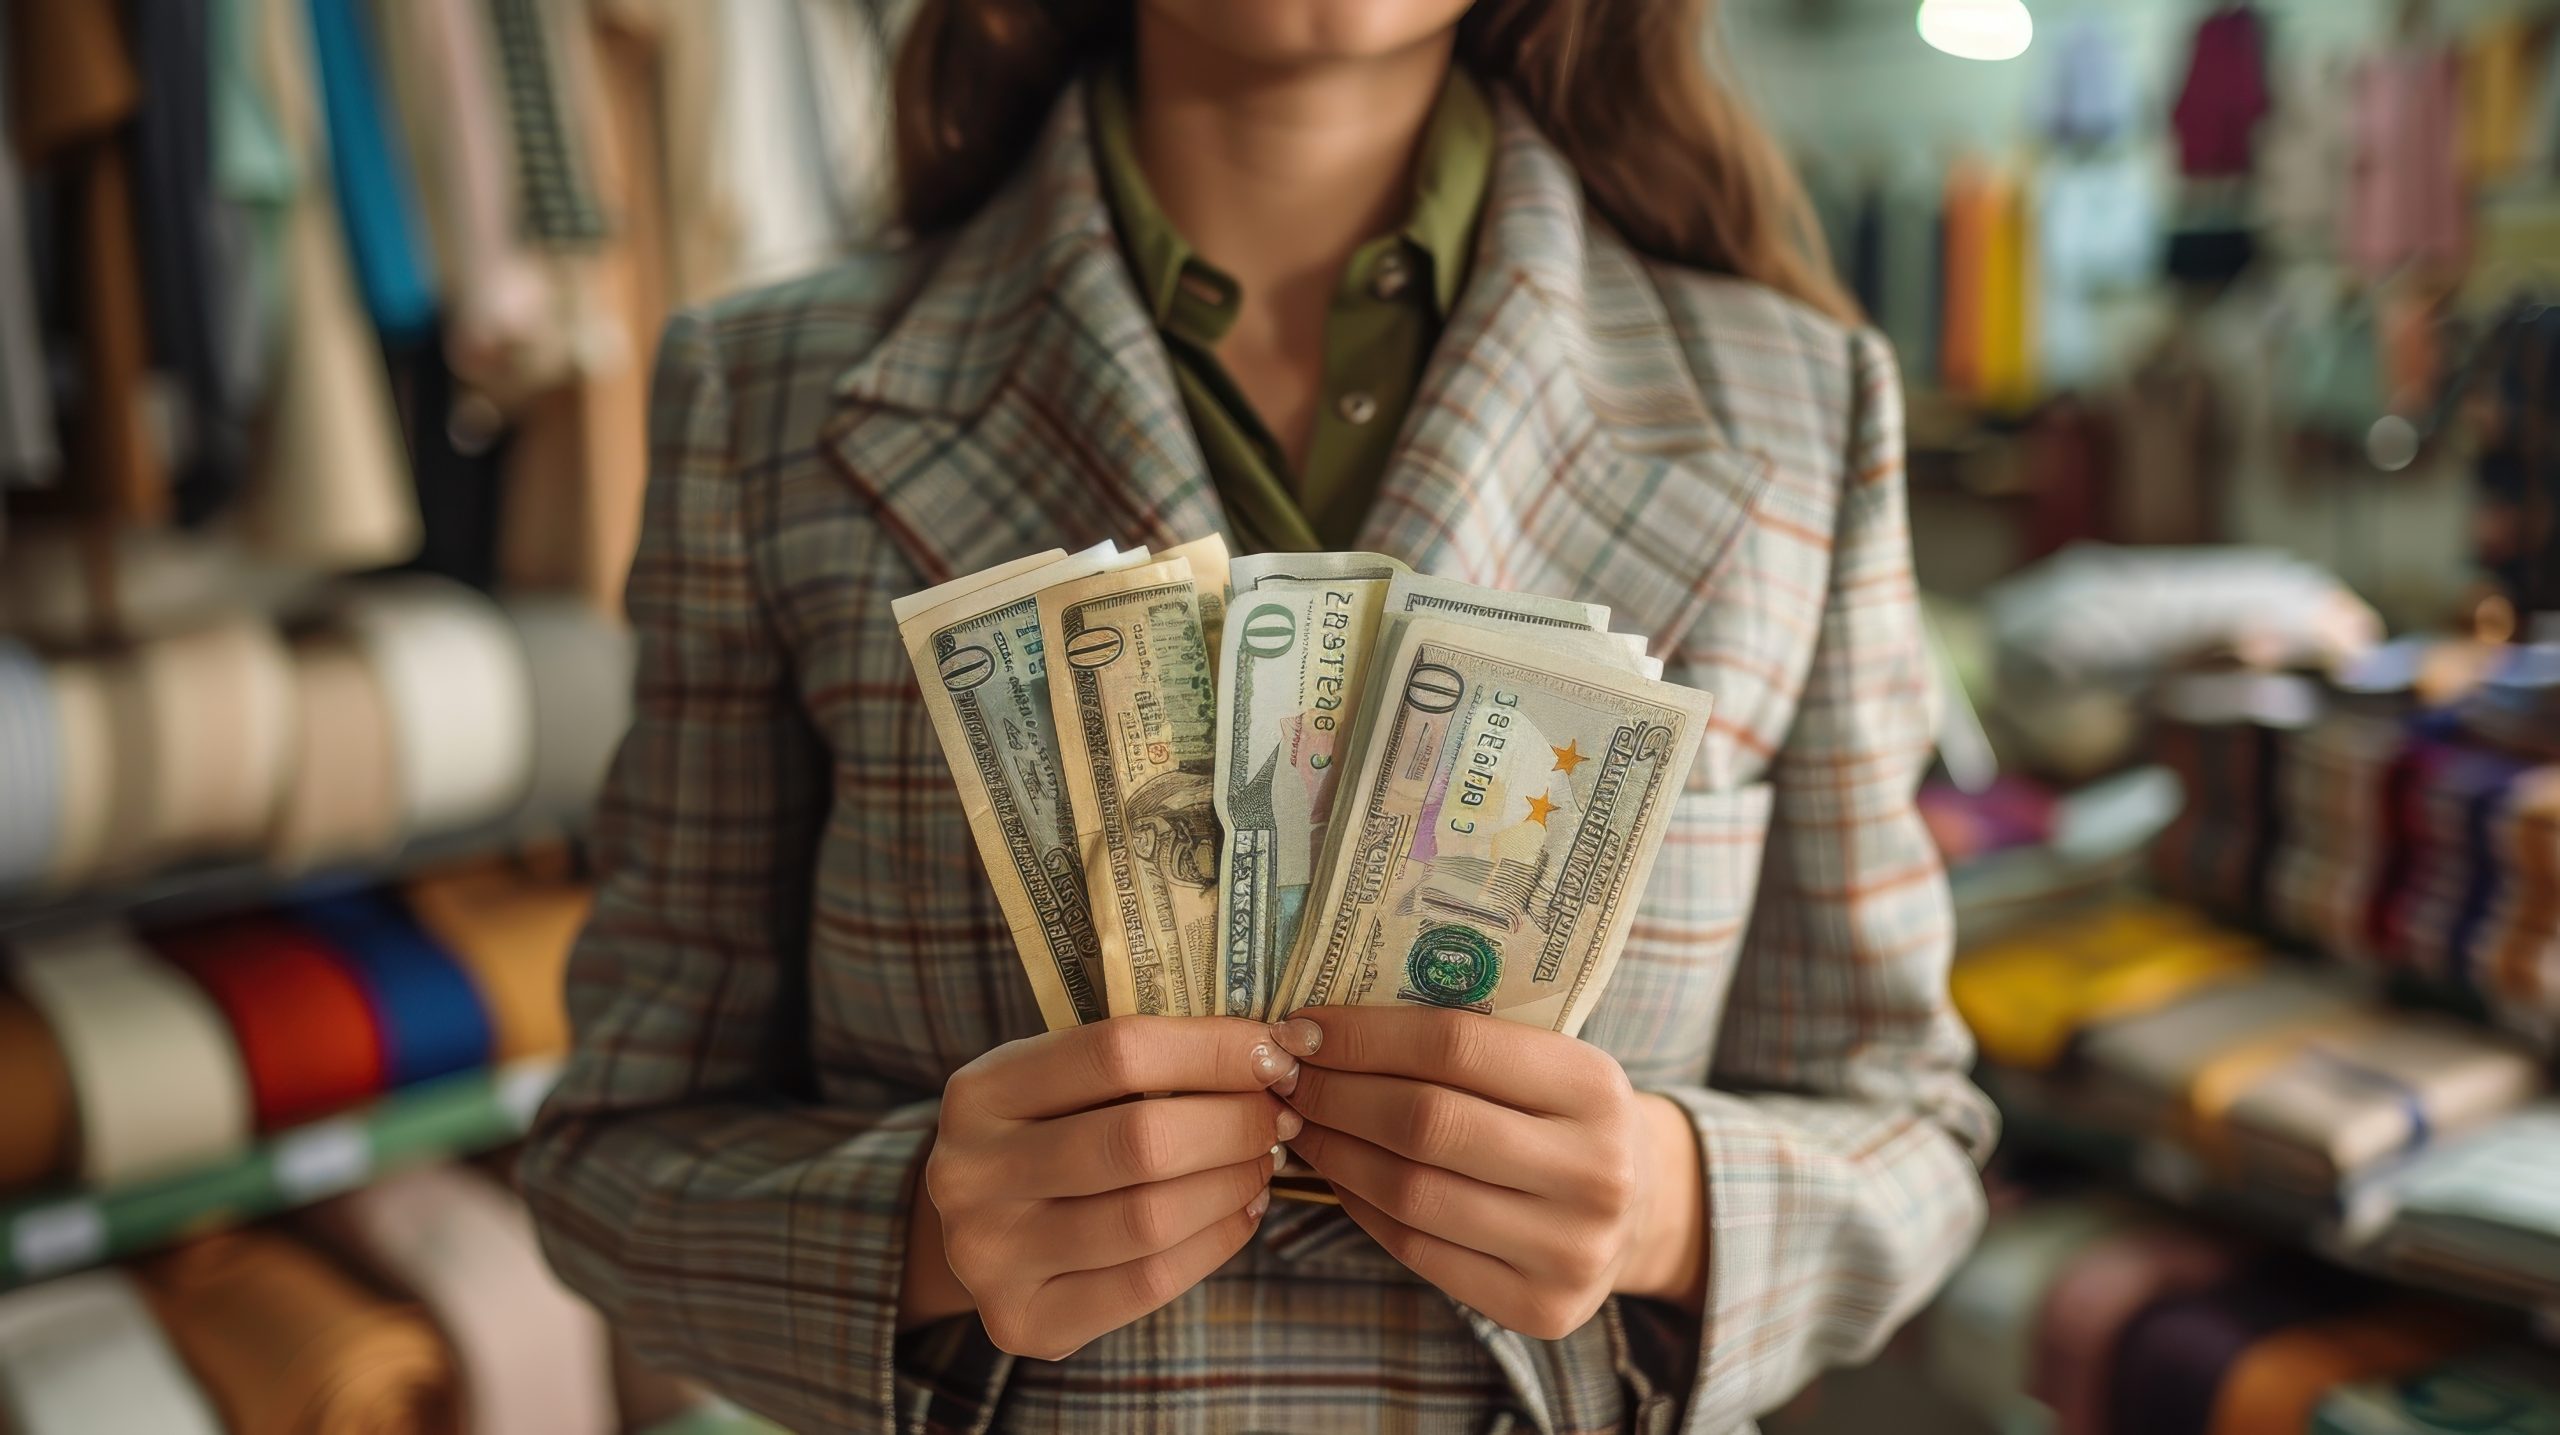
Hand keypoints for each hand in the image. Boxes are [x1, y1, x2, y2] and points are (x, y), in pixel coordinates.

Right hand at [907, 1016, 1301, 1358]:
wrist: (975, 1228)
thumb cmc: (1044, 1133)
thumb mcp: (1058, 1081)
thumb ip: (1138, 1063)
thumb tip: (1267, 1051)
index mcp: (979, 1092)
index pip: (1116, 1053)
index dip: (1212, 1049)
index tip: (1272, 1051)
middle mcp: (969, 1175)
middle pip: (1141, 1141)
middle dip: (1235, 1123)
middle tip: (1278, 1115)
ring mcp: (990, 1257)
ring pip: (1152, 1217)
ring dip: (1233, 1182)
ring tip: (1263, 1161)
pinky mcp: (1023, 1322)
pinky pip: (1149, 1282)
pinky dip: (1217, 1240)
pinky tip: (1242, 1210)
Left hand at [1271, 1007, 1705, 1338]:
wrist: (1642, 1210)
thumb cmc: (1563, 1116)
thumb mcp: (1544, 1063)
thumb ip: (1461, 1043)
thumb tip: (1320, 1028)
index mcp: (1596, 1085)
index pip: (1455, 1043)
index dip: (1363, 1034)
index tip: (1300, 1028)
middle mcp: (1595, 1170)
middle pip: (1425, 1121)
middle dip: (1335, 1093)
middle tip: (1282, 1077)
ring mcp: (1571, 1248)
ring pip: (1411, 1192)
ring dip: (1334, 1152)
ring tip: (1298, 1123)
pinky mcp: (1541, 1308)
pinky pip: (1417, 1249)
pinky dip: (1360, 1206)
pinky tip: (1337, 1175)